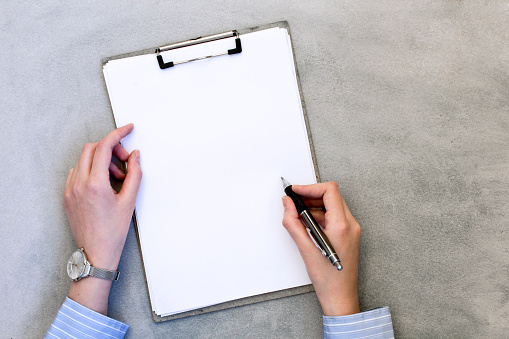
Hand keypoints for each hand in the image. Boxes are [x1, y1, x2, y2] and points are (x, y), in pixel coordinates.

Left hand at [64, 124, 141, 313]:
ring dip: (101, 160)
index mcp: (95, 184)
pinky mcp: (67, 196)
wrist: (96, 253)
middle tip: (124, 160)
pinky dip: (91, 170)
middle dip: (110, 148)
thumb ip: (134, 174)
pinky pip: (77, 172)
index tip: (128, 129)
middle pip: (91, 149)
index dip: (118, 134)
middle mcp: (78, 184)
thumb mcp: (129, 201)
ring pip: (83, 160)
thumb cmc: (113, 232)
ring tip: (116, 177)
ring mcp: (70, 190)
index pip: (104, 147)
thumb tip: (134, 156)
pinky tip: (103, 184)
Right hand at [282, 182, 360, 315]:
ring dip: (314, 206)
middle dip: (311, 196)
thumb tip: (288, 205)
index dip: (310, 188)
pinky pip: (334, 216)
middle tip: (294, 202)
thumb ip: (293, 223)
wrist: (340, 296)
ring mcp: (351, 229)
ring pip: (332, 205)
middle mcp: (351, 225)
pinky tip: (308, 226)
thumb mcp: (305, 249)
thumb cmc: (328, 279)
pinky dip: (319, 216)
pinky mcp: (348, 234)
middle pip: (331, 196)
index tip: (296, 191)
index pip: (329, 191)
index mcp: (342, 226)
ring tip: (299, 217)